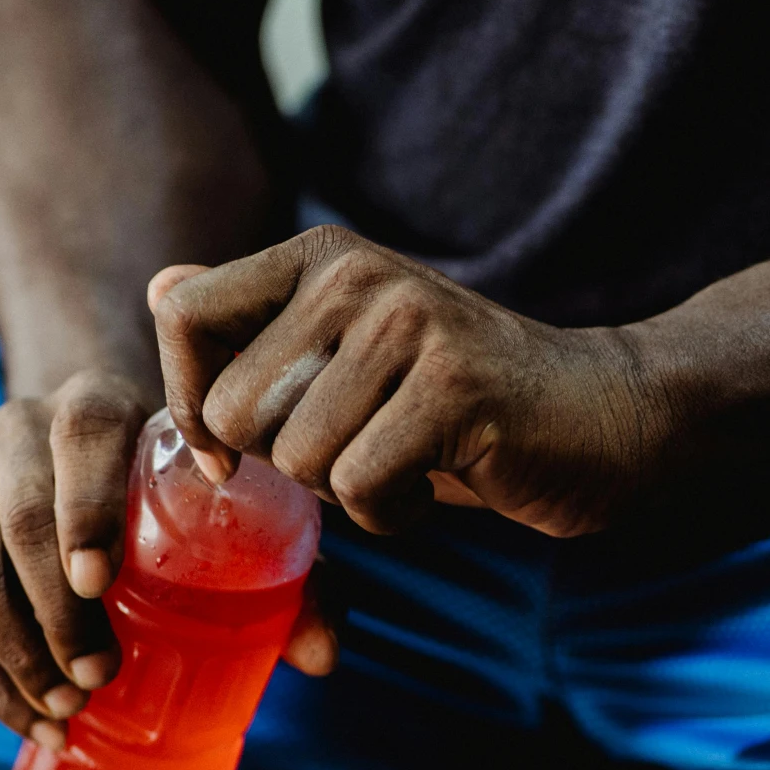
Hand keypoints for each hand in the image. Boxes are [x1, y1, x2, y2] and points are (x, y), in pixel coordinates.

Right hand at [0, 368, 340, 745]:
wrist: (94, 464)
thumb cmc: (185, 497)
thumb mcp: (242, 516)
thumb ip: (296, 576)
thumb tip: (321, 657)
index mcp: (98, 403)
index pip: (81, 436)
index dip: (84, 507)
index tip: (101, 584)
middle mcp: (20, 425)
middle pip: (18, 513)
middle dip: (53, 607)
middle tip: (98, 677)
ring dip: (13, 648)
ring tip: (68, 709)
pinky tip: (31, 721)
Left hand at [149, 228, 676, 537]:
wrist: (610, 413)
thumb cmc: (465, 401)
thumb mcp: (353, 353)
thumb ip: (261, 327)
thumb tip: (159, 287)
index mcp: (322, 257)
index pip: (186, 314)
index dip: (191, 400)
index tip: (231, 449)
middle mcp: (359, 275)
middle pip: (240, 409)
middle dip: (290, 465)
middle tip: (363, 449)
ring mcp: (411, 326)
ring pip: (302, 459)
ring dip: (350, 491)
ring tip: (412, 458)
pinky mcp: (456, 389)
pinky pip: (364, 488)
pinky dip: (395, 512)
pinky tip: (440, 480)